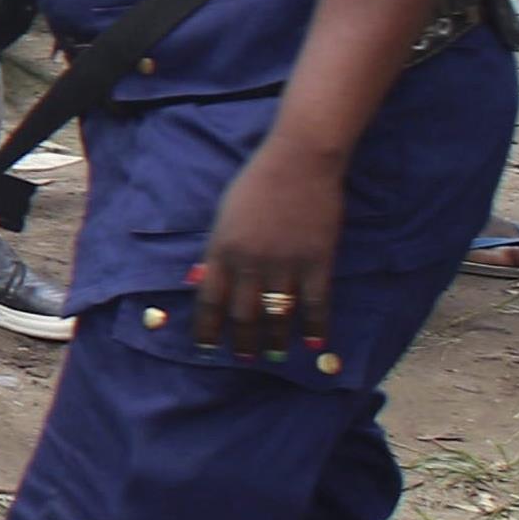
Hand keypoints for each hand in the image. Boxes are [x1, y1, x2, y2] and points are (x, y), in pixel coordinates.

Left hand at [193, 145, 345, 360]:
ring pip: (277, 316)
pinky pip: (315, 304)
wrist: (299, 160)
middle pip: (243, 315)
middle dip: (242, 342)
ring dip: (274, 341)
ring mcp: (284, 264)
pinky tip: (314, 343)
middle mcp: (249, 262)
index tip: (205, 348)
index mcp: (221, 249)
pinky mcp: (317, 261)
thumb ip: (216, 251)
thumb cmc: (257, 183)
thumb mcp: (224, 216)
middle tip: (244, 359)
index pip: (208, 301)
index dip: (207, 329)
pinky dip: (314, 327)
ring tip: (273, 356)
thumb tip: (201, 280)